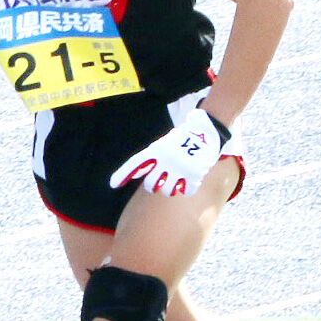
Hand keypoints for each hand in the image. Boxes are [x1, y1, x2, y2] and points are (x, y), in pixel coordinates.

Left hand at [109, 108, 229, 196]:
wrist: (207, 128)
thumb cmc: (182, 139)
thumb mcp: (163, 145)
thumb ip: (150, 160)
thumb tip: (135, 174)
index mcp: (156, 150)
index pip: (135, 162)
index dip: (123, 174)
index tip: (113, 184)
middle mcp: (165, 159)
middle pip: (150, 185)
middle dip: (154, 186)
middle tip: (161, 182)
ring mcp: (179, 167)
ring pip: (167, 191)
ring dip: (171, 188)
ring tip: (177, 181)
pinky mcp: (194, 174)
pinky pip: (187, 191)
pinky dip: (188, 189)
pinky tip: (190, 181)